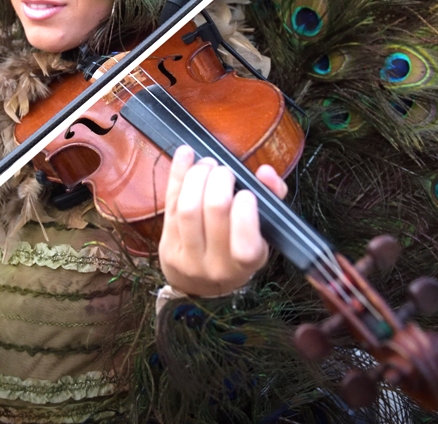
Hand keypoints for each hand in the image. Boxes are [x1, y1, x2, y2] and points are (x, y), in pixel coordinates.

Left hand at [158, 145, 287, 296]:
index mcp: (247, 264)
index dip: (245, 212)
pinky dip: (178, 174)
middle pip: (214, 212)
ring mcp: (187, 257)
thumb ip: (271, 200)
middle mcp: (216, 264)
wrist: (201, 283)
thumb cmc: (237, 249)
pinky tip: (185, 154)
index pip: (245, 244)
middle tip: (225, 171)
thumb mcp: (262, 234)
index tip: (246, 192)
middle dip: (220, 180)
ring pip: (188, 208)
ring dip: (197, 176)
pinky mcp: (166, 245)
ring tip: (207, 164)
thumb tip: (266, 172)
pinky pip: (169, 203)